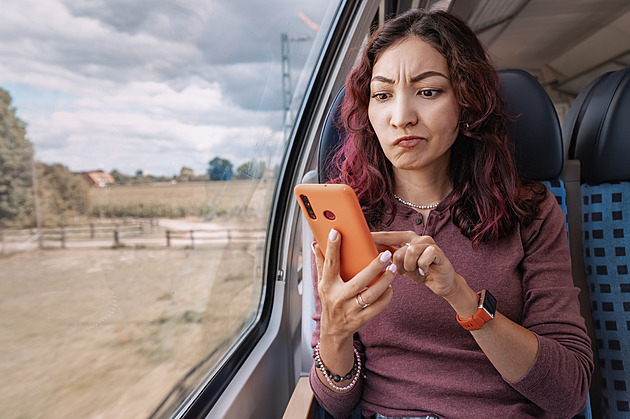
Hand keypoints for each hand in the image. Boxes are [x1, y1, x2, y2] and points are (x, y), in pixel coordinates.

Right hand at [313, 228, 396, 342]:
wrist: (333, 331)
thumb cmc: (330, 301)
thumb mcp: (323, 283)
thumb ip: (321, 263)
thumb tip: (315, 244)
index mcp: (328, 285)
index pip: (330, 264)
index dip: (332, 248)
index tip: (337, 232)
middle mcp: (338, 298)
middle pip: (359, 281)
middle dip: (374, 267)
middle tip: (386, 255)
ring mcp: (350, 310)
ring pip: (371, 294)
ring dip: (385, 281)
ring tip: (392, 269)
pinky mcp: (361, 320)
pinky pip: (377, 307)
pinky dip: (386, 297)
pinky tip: (390, 287)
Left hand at [372, 231, 461, 300]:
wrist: (442, 282)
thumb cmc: (420, 272)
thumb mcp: (402, 264)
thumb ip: (390, 257)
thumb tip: (370, 253)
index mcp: (407, 238)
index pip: (388, 236)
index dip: (375, 237)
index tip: (363, 238)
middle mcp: (417, 237)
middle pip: (396, 247)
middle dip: (396, 263)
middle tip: (401, 271)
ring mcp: (428, 243)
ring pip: (409, 252)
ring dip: (409, 266)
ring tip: (415, 270)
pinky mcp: (438, 252)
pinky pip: (423, 257)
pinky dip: (421, 267)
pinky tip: (425, 271)